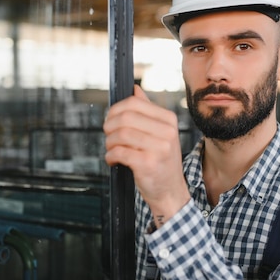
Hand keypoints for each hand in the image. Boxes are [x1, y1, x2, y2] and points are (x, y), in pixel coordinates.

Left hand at [103, 85, 190, 224]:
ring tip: (112, 150)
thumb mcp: (160, 133)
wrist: (170, 191)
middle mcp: (166, 132)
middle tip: (109, 136)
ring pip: (120, 135)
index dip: (115, 110)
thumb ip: (147, 110)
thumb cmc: (161, 161)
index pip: (134, 103)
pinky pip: (118, 152)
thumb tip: (134, 88)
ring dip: (109, 143)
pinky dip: (110, 156)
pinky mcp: (147, 164)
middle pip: (124, 117)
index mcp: (168, 120)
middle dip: (109, 127)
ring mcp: (159, 148)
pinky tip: (114, 161)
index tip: (110, 120)